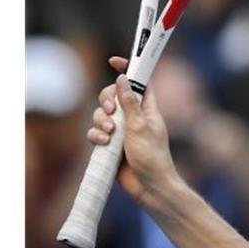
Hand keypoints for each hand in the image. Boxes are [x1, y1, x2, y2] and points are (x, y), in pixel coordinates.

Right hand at [88, 56, 177, 202]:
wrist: (148, 186)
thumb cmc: (152, 157)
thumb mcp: (140, 126)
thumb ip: (129, 103)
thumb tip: (123, 79)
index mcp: (147, 108)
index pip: (139, 82)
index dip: (128, 70)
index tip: (113, 61)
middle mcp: (133, 116)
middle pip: (113, 95)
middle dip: (106, 100)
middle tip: (111, 111)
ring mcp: (121, 130)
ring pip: (101, 114)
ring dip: (100, 121)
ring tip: (109, 133)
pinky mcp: (110, 144)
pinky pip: (96, 132)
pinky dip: (96, 135)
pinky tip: (102, 143)